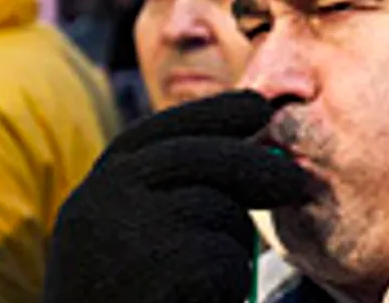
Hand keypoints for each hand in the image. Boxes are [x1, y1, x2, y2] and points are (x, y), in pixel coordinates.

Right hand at [44, 91, 310, 302]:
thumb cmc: (129, 300)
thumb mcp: (128, 240)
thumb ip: (167, 194)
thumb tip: (250, 146)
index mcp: (93, 192)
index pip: (157, 133)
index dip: (213, 115)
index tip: (258, 106)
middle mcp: (100, 201)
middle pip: (199, 159)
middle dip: (255, 166)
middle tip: (295, 182)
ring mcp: (126, 232)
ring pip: (218, 210)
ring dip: (230, 245)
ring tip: (199, 283)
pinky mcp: (158, 270)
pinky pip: (225, 257)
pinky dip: (228, 282)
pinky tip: (198, 300)